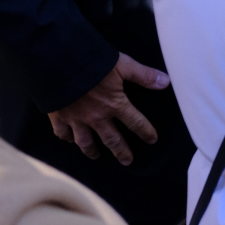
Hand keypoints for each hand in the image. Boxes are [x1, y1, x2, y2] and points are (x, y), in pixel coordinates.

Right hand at [47, 53, 170, 164]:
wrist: (59, 63)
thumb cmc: (93, 62)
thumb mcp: (122, 64)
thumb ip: (144, 75)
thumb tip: (166, 82)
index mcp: (114, 104)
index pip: (135, 122)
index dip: (145, 131)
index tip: (152, 140)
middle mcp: (96, 117)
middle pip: (111, 139)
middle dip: (121, 151)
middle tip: (127, 161)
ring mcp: (76, 119)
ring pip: (86, 142)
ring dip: (92, 150)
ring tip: (96, 156)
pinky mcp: (59, 116)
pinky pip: (63, 133)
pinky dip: (67, 138)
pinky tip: (69, 140)